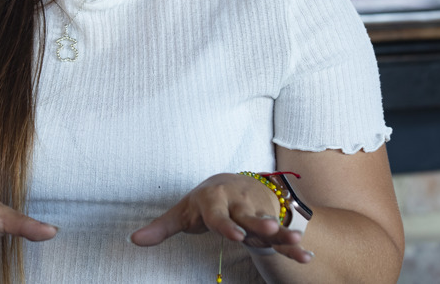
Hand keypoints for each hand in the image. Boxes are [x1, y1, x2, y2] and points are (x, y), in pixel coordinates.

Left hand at [129, 173, 312, 263]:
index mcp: (214, 201)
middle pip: (248, 216)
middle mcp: (237, 204)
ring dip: (283, 233)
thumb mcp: (182, 212)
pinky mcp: (269, 223)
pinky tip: (306, 256)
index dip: (226, 224)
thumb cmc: (203, 201)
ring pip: (270, 224)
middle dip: (259, 224)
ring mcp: (256, 213)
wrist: (233, 183)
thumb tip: (133, 240)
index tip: (235, 235)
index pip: (218, 215)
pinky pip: (282, 236)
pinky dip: (294, 246)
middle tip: (270, 230)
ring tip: (297, 241)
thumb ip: (160, 228)